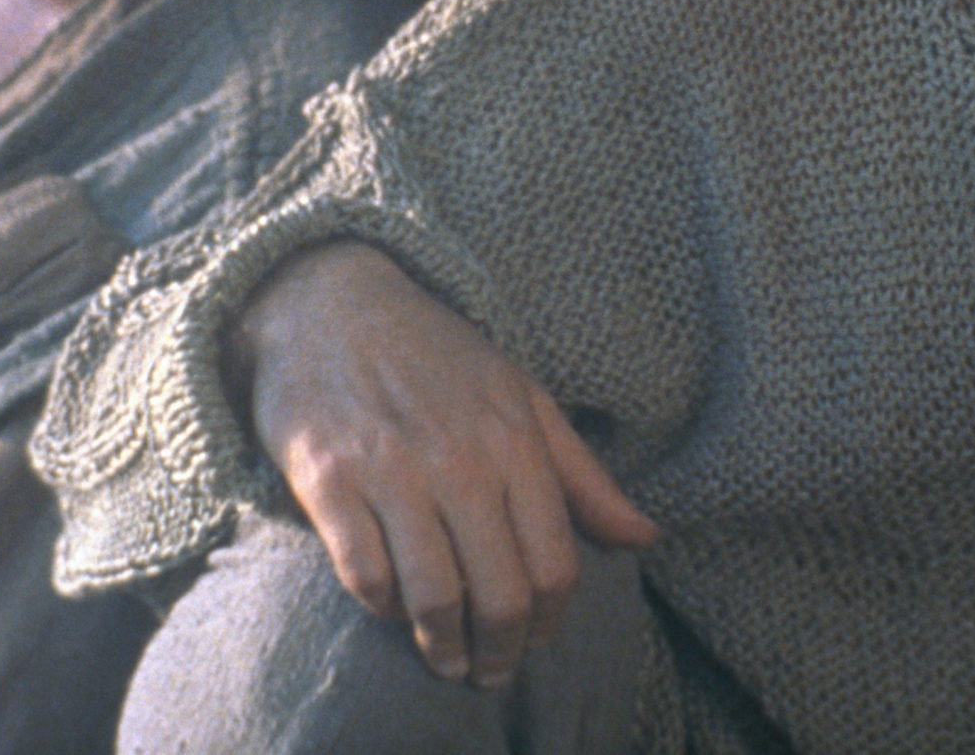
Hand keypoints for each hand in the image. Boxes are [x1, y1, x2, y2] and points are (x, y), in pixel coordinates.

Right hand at [229, 240, 658, 687]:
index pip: (555, 565)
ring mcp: (392, 471)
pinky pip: (366, 576)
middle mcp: (461, 459)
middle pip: (500, 594)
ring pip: (434, 597)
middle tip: (490, 672)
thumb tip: (646, 537)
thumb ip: (582, 475)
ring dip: (444, 647)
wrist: (332, 302)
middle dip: (501, 653)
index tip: (535, 643)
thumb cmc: (436, 357)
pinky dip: (384, 608)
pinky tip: (393, 608)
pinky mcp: (329, 480)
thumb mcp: (522, 398)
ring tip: (447, 660)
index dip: (550, 622)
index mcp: (516, 440)